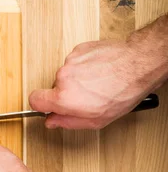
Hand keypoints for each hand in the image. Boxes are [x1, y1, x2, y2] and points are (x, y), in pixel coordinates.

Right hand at [29, 22, 167, 129]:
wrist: (137, 65)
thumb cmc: (122, 93)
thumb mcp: (95, 120)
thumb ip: (68, 122)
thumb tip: (52, 121)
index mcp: (64, 97)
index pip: (34, 100)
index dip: (40, 105)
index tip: (47, 107)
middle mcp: (63, 77)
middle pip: (54, 87)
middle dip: (66, 93)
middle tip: (86, 97)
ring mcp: (70, 61)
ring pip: (66, 74)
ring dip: (77, 80)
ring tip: (97, 83)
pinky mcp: (79, 49)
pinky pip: (75, 62)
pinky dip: (84, 67)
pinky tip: (99, 72)